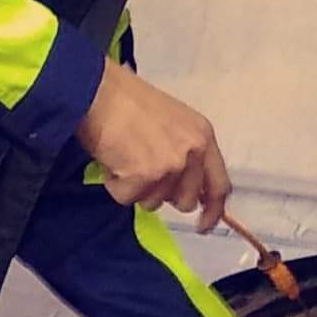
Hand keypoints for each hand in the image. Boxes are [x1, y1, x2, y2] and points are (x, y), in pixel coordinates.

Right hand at [77, 60, 230, 231]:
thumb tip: (182, 190)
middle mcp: (193, 152)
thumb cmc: (128, 101)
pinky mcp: (145, 175)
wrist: (98, 90)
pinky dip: (114, 185)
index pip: (219, 186)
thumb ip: (185, 154)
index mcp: (204, 137)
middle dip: (162, 195)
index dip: (212, 211)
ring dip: (135, 188)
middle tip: (142, 172)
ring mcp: (170, 166)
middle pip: (185, 201)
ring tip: (123, 156)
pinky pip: (126, 198)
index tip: (202, 226)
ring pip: (152, 203)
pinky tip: (111, 159)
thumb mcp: (173, 123)